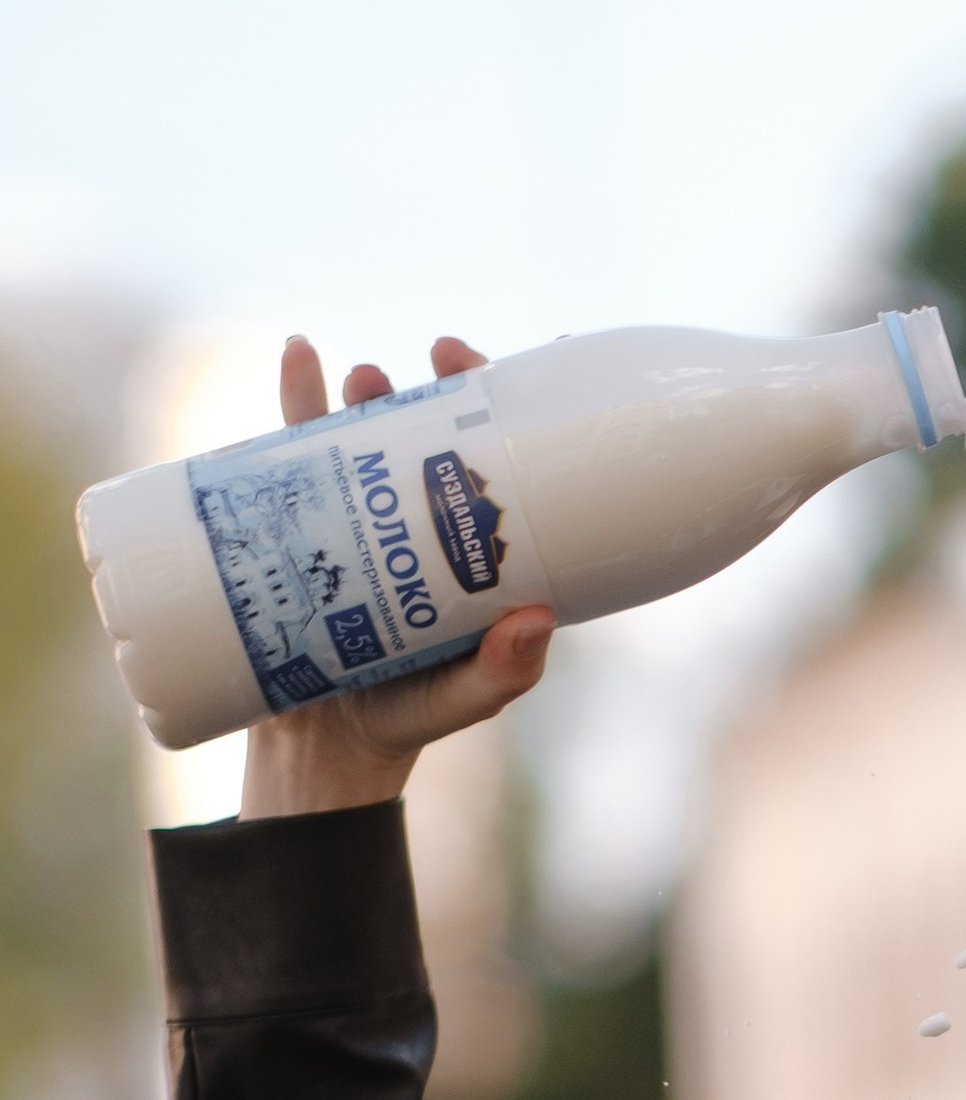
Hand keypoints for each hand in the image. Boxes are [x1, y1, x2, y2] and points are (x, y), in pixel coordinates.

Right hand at [239, 334, 555, 819]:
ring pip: (367, 432)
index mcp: (476, 550)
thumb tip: (536, 617)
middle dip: (441, 384)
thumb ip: (504, 672)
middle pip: (438, 431)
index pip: (505, 465)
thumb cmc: (410, 718)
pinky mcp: (301, 520)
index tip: (528, 363)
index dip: (516, 408)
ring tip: (364, 376)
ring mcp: (360, 516)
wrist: (322, 746)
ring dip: (365, 389)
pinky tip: (297, 353)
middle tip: (439, 357)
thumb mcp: (467, 700)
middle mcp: (422, 520)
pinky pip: (295, 451)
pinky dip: (295, 395)